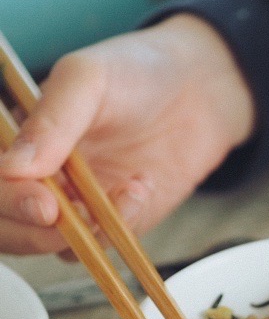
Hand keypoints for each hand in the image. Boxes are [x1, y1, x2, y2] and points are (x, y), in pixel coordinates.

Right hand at [0, 14, 254, 255]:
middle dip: (31, 233)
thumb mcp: (88, 80)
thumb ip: (52, 120)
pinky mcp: (116, 222)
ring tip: (127, 188)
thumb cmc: (136, 72)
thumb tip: (14, 168)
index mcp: (14, 141)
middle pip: (8, 228)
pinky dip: (121, 226)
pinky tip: (141, 186)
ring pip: (52, 246)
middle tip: (63, 216)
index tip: (40, 204)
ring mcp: (76, 204)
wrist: (200, 90)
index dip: (5, 201)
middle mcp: (37, 178)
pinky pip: (104, 245)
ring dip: (84, 233)